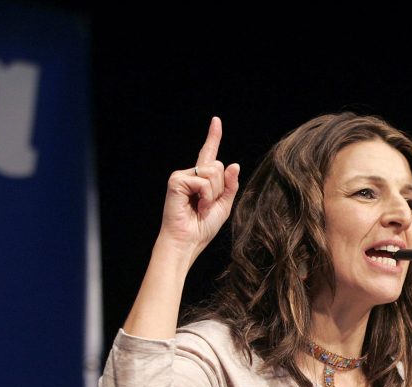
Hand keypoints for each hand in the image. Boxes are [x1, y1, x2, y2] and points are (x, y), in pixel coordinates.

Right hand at [158, 116, 239, 258]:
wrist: (188, 241)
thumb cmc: (203, 226)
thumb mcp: (224, 205)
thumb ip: (230, 186)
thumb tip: (234, 164)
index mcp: (202, 179)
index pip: (210, 154)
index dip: (213, 136)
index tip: (216, 120)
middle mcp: (191, 173)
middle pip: (220, 167)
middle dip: (221, 188)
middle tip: (207, 205)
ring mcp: (182, 175)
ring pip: (214, 172)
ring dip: (213, 194)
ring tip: (200, 206)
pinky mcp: (176, 180)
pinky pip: (203, 182)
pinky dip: (205, 197)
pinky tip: (195, 206)